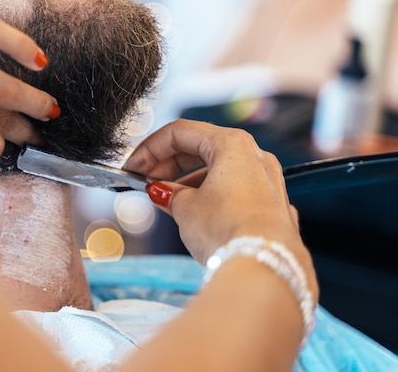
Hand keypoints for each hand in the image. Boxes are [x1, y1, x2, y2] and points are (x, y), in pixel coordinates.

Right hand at [124, 120, 300, 263]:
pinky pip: (234, 191)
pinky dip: (210, 196)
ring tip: (165, 200)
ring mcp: (266, 182)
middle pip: (201, 148)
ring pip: (219, 171)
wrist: (263, 270)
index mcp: (232, 145)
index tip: (133, 166)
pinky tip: (192, 213)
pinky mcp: (270, 207)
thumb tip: (162, 191)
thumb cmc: (228, 231)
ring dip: (188, 181)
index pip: (180, 133)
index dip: (150, 148)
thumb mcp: (185, 208)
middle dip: (168, 164)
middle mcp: (254, 157)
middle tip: (145, 181)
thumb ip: (169, 194)